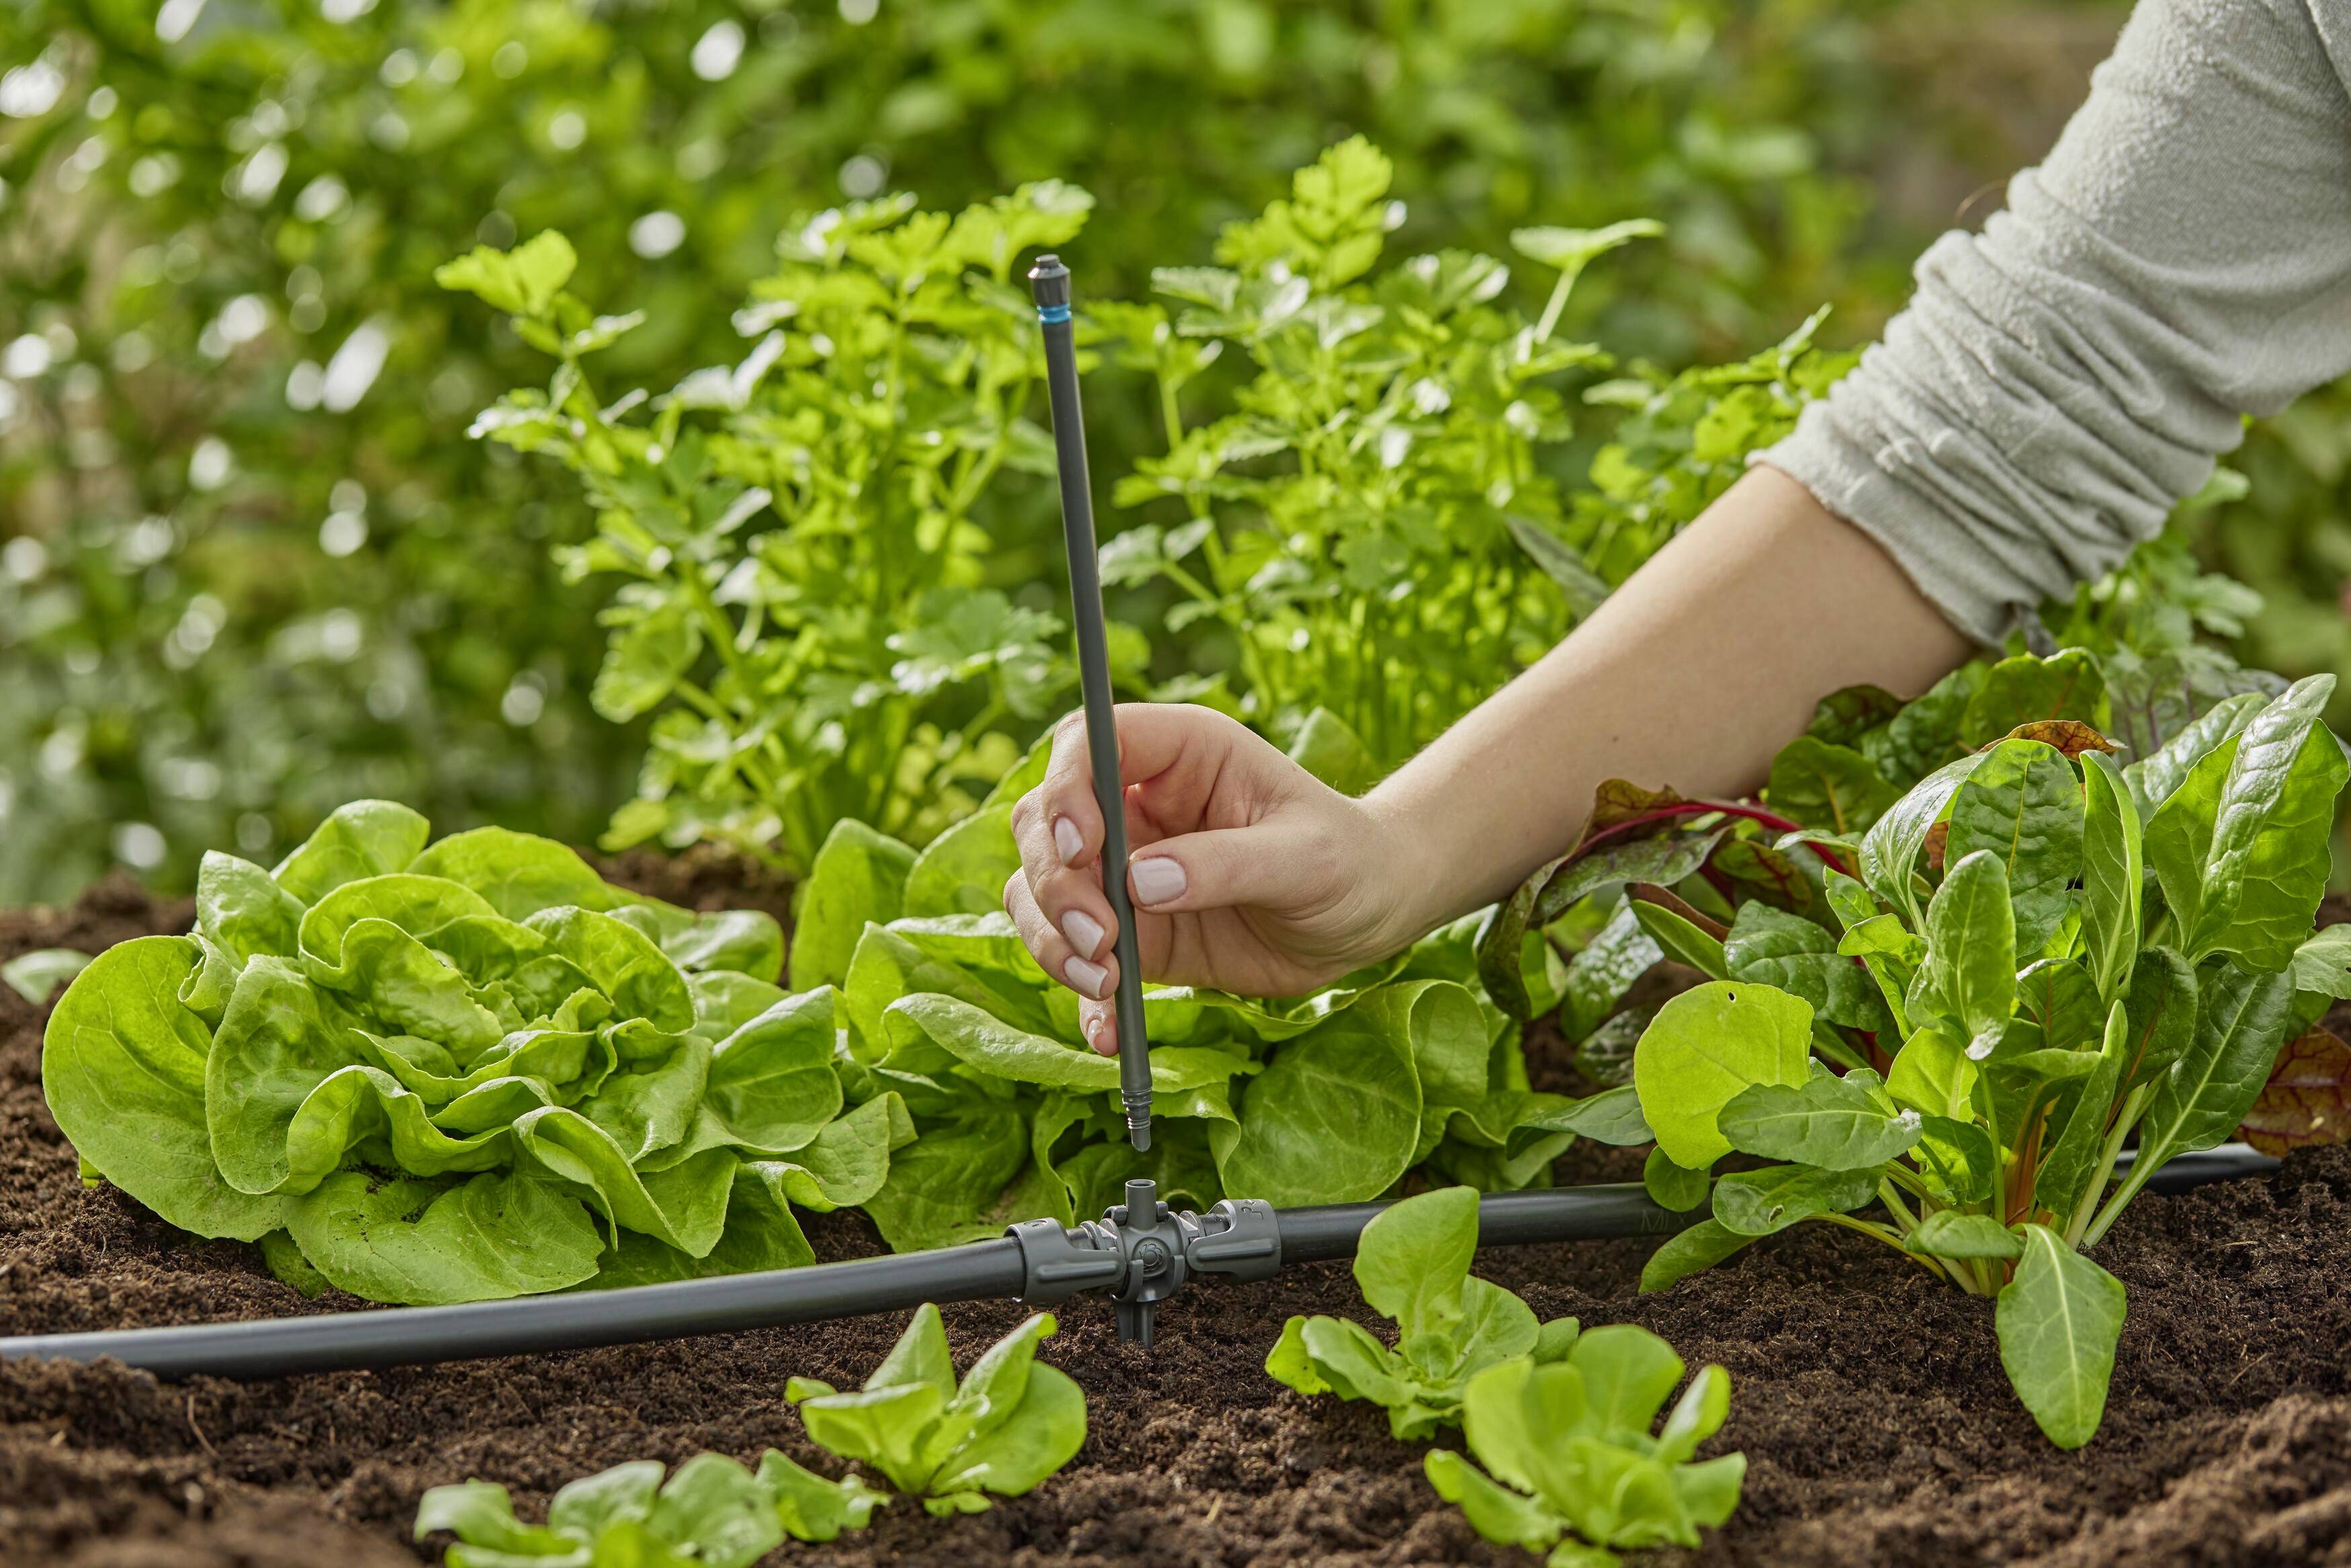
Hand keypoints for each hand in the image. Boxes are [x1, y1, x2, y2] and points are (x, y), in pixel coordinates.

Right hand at [1004, 704, 1422, 1054]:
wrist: (1366, 916)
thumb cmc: (1347, 860)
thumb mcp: (1303, 856)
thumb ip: (1225, 864)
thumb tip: (1141, 883)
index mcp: (1179, 755)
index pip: (1087, 743)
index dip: (1065, 787)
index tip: (1083, 848)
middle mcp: (1137, 804)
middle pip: (1045, 824)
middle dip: (1056, 883)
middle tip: (1101, 938)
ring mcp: (1125, 870)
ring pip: (1041, 890)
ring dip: (1052, 938)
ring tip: (1104, 982)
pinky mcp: (1132, 931)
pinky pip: (1075, 956)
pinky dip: (1080, 996)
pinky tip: (1106, 1031)